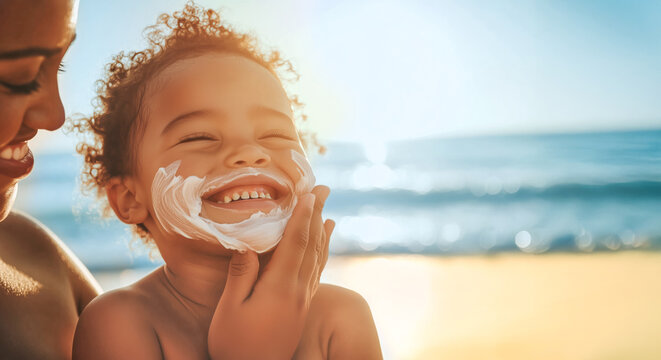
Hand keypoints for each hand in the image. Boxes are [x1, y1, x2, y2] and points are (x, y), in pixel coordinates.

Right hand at [207, 185, 334, 359]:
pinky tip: (322, 246)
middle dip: (317, 214)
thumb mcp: (229, 311)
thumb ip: (240, 276)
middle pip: (312, 244)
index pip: (295, 243)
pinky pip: (317, 272)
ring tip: (328, 211)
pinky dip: (322, 253)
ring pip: (318, 257)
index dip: (302, 215)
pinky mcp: (301, 307)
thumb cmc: (234, 345)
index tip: (308, 192)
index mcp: (280, 287)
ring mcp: (302, 299)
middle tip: (324, 188)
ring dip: (323, 231)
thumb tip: (247, 245)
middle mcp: (298, 290)